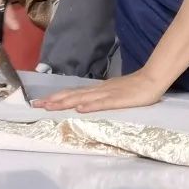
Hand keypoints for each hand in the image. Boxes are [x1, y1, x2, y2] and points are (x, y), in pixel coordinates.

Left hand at [32, 71, 166, 113]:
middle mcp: (99, 91)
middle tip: (36, 105)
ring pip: (83, 98)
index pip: (73, 94)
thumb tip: (85, 103)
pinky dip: (90, 106)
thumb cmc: (135, 88)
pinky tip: (80, 109)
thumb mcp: (114, 93)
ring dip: (66, 102)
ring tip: (50, 106)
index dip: (57, 98)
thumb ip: (101, 98)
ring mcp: (108, 94)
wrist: (152, 79)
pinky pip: (103, 103)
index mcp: (97, 90)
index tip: (41, 102)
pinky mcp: (119, 100)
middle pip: (73, 95)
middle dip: (54, 100)